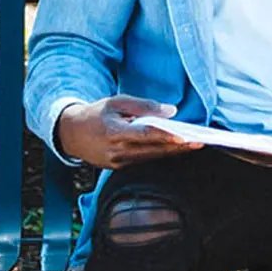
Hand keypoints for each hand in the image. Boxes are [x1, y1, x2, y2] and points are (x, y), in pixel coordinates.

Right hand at [56, 95, 201, 169]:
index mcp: (114, 133)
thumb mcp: (117, 102)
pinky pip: (144, 161)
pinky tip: (177, 149)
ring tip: (194, 145)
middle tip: (200, 142)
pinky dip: (161, 155)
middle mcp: (116, 152)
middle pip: (153, 151)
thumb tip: (171, 111)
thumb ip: (144, 106)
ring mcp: (118, 163)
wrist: (71, 134)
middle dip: (178, 147)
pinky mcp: (119, 168)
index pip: (145, 136)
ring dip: (173, 153)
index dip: (166, 137)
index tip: (185, 137)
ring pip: (151, 158)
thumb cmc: (97, 114)